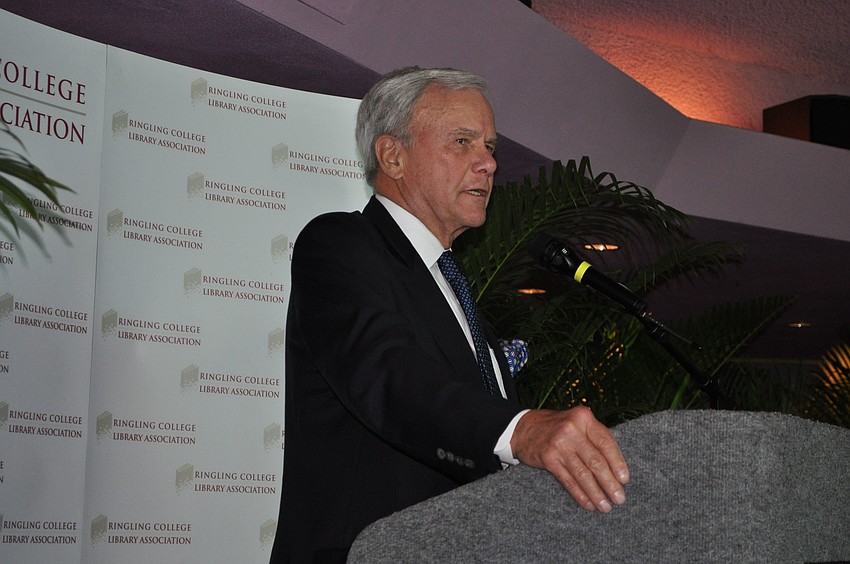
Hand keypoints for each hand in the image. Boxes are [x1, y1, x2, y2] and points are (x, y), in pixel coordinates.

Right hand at [510, 406, 629, 511]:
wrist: (523, 428)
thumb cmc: (557, 428)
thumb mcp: (576, 423)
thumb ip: (594, 438)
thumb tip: (617, 467)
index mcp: (583, 417)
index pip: (606, 442)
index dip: (617, 462)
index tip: (625, 479)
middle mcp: (572, 429)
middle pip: (596, 461)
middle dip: (610, 483)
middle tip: (619, 498)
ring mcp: (559, 444)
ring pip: (583, 474)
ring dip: (596, 493)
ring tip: (605, 506)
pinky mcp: (548, 458)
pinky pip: (568, 480)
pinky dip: (580, 494)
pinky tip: (588, 504)